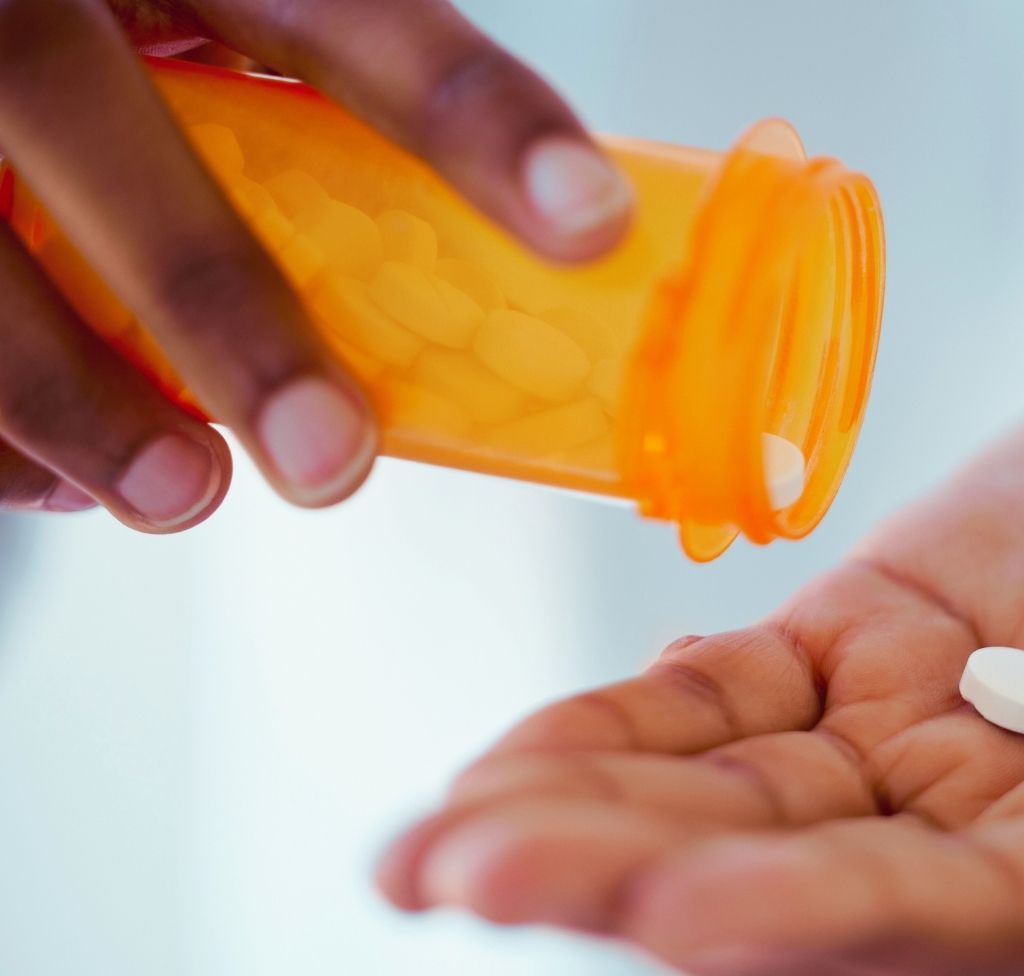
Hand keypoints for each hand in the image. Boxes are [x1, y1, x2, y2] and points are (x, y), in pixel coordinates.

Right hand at [0, 0, 630, 527]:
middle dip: (219, 307)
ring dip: (76, 397)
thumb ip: (330, 111)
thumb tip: (542, 247)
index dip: (469, 109)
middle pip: (96, 124)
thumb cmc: (120, 35)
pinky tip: (55, 477)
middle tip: (334, 459)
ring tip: (190, 497)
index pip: (343, 8)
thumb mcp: (226, 15)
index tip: (588, 216)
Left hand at [379, 314, 1023, 975]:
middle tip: (472, 875)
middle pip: (815, 891)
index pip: (973, 931)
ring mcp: (950, 739)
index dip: (826, 916)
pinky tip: (516, 757)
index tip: (679, 898)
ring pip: (748, 803)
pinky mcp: (893, 633)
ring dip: (597, 820)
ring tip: (433, 845)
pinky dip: (635, 723)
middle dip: (643, 885)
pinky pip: (743, 697)